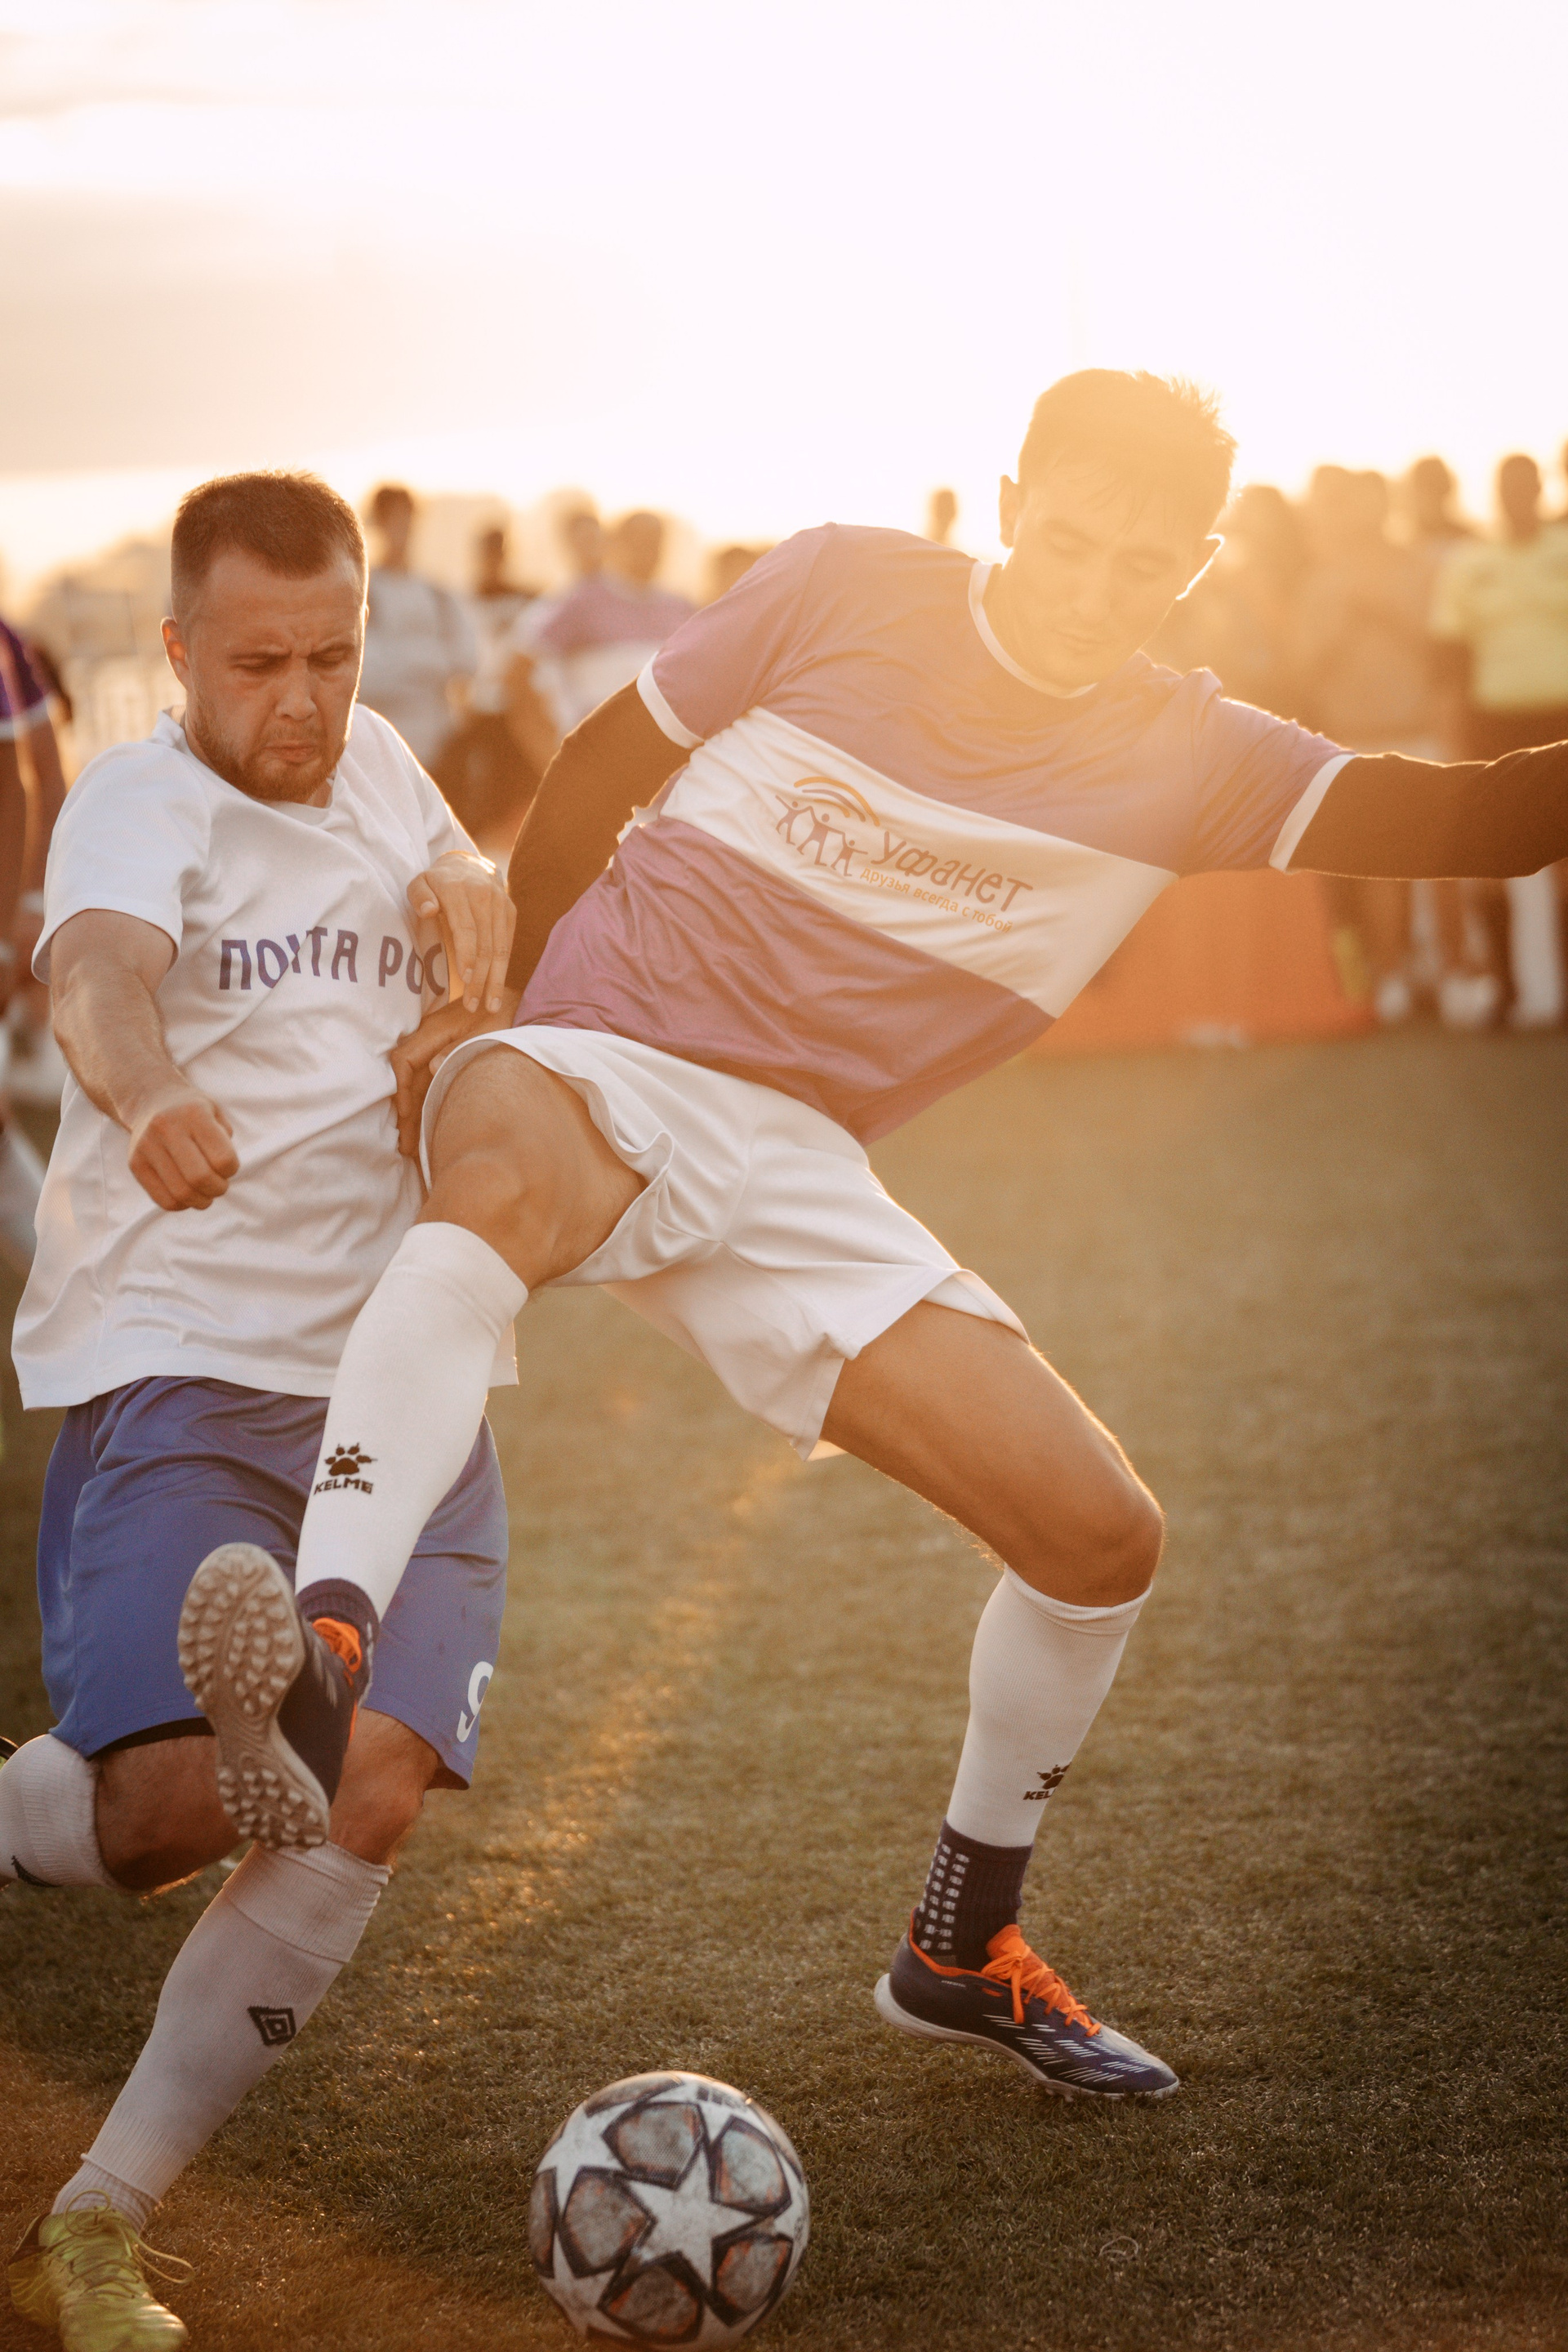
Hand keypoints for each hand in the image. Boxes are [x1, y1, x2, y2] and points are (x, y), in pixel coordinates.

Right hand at [126, 1081, 239, 1210]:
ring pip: (181, 1193)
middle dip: (218, 1189)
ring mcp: (146, 1146)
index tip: (228, 1167)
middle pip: (200, 1178)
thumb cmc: (193, 1112)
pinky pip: (163, 1200)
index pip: (223, 1158)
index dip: (231, 1170)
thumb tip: (222, 1173)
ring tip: (206, 1193)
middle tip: (220, 1185)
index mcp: (193, 1113)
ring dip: (201, 1201)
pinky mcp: (135, 1163)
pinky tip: (188, 1195)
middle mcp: (166, 1127)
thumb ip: (225, 1141)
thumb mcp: (216, 1113)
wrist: (151, 1100)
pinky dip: (182, 1205)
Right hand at [390, 988, 520, 1158]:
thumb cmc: (507, 1015)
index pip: (404, 1061)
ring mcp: (438, 1047)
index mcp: (435, 1030)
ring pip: (418, 1084)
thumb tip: (433, 1068)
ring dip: (415, 1113)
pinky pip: (430, 1081)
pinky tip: (427, 1125)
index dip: (401, 1089)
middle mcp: (430, 1038)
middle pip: (408, 1078)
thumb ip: (459, 1048)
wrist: (524, 1003)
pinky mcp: (449, 1054)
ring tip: (412, 1146)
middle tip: (406, 1146)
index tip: (405, 1115)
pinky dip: (427, 1103)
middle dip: (406, 1112)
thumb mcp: (487, 1032)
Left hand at [408, 853, 514, 1014]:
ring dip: (495, 979)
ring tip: (490, 1006)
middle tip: (471, 1005)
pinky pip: (508, 944)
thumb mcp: (419, 882)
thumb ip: (419, 895)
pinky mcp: (510, 911)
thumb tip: (428, 910)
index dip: (468, 955)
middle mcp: (485, 896)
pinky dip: (503, 968)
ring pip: (501, 948)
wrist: (469, 864)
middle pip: (486, 944)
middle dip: (481, 977)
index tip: (466, 979)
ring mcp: (501, 904)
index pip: (467, 928)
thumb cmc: (437, 882)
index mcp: (459, 891)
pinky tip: (496, 988)